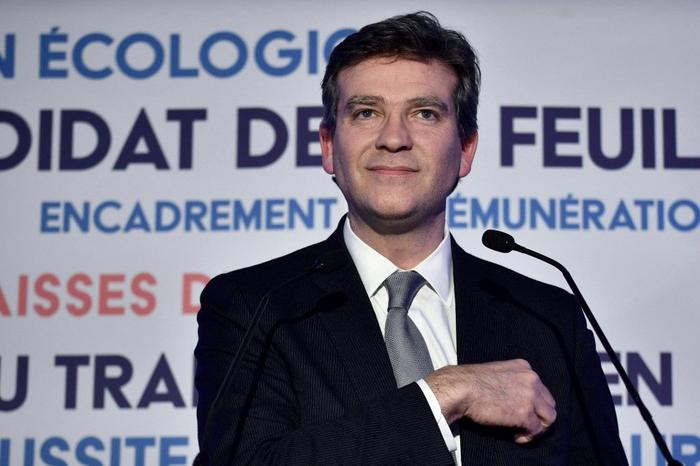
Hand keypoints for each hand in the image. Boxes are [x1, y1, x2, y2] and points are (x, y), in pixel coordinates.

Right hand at [424, 359, 555, 442]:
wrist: (461, 388)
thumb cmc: (471, 381)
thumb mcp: (497, 372)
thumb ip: (512, 380)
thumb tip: (516, 397)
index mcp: (524, 368)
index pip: (542, 389)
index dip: (535, 404)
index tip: (524, 411)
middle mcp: (532, 379)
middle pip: (549, 404)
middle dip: (539, 416)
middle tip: (526, 425)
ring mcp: (530, 396)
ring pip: (549, 418)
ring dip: (537, 428)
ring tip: (523, 432)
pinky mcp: (524, 414)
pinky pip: (535, 430)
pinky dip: (528, 436)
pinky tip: (516, 436)